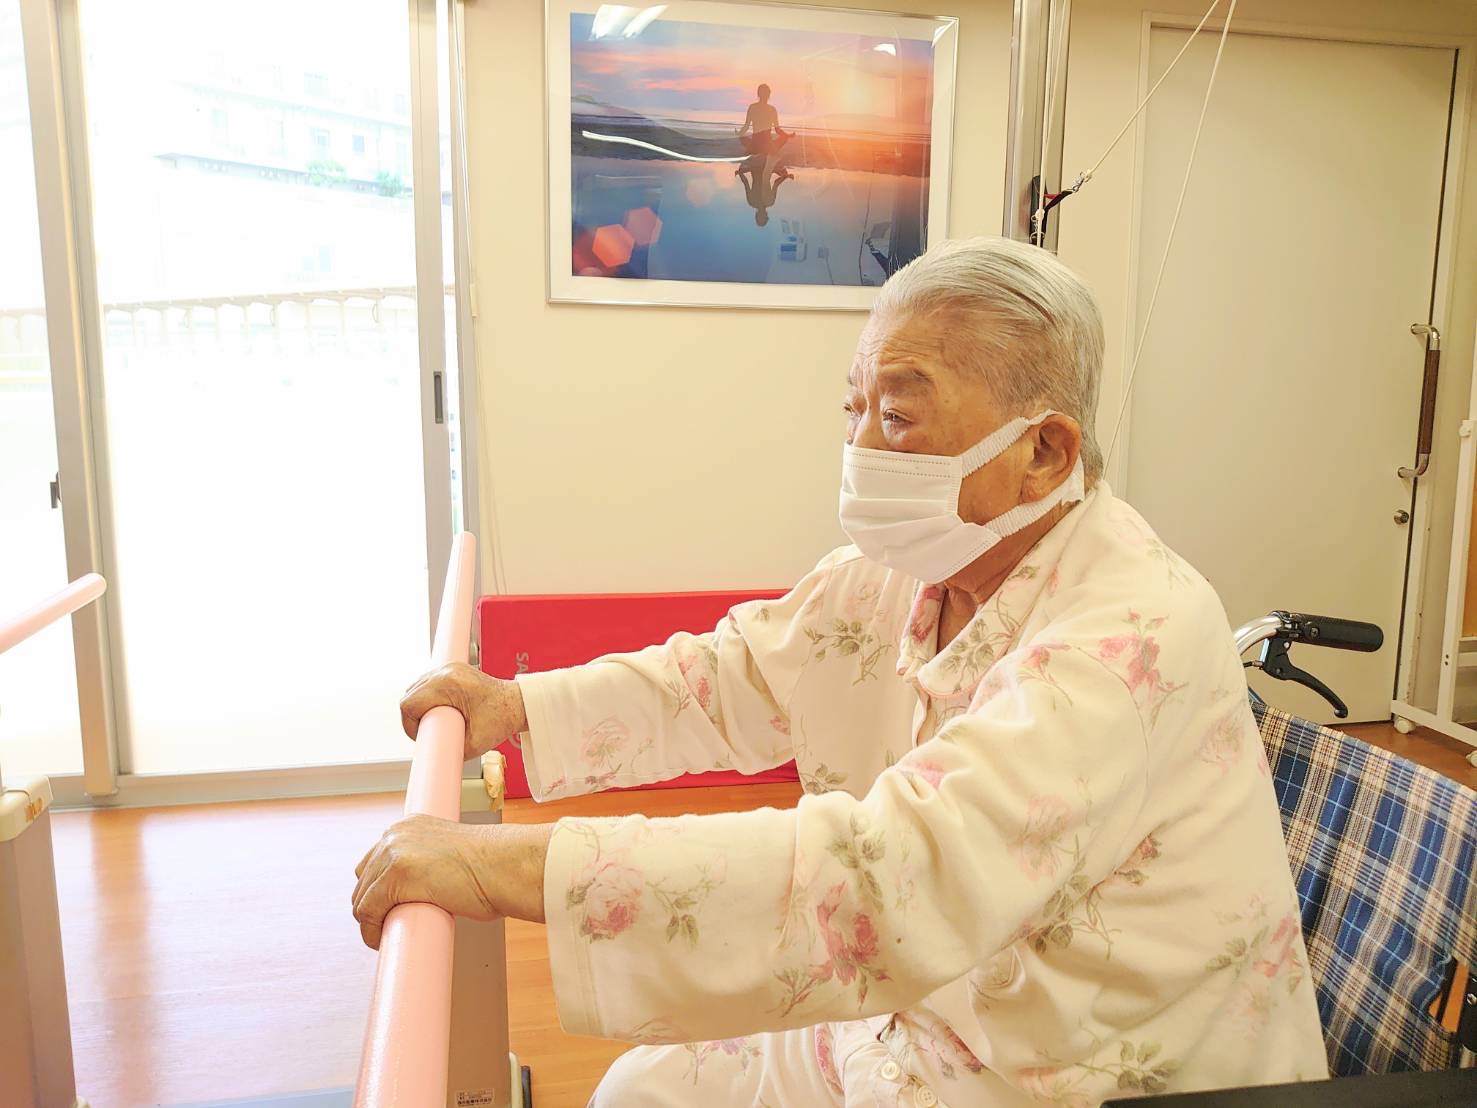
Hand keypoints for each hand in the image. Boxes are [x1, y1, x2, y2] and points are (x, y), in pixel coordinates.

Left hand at [351, 815, 550, 948]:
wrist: (508, 866)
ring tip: (386, 935)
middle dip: (372, 905)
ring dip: (370, 920)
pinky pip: (367, 912)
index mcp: (410, 826)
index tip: (386, 910)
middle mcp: (397, 834)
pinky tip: (381, 940)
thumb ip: (430, 864)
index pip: (376, 860)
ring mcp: (394, 853)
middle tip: (388, 926)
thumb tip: (423, 892)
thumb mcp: (452, 854)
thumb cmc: (494, 867)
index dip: (378, 890)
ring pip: (362, 898)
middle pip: (364, 879)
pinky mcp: (396, 877)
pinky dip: (370, 931)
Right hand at [400, 662, 527, 760]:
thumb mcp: (473, 745)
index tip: (422, 736)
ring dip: (421, 706)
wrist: (518, 704)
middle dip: (414, 717)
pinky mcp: (452, 669)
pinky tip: (440, 710)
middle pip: (409, 694)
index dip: (410, 725)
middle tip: (430, 732)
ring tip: (436, 722)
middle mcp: (446, 671)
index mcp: (448, 685)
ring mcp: (449, 667)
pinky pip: (428, 683)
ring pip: (416, 688)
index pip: (408, 704)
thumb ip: (447, 751)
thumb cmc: (501, 720)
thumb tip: (430, 759)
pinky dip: (429, 698)